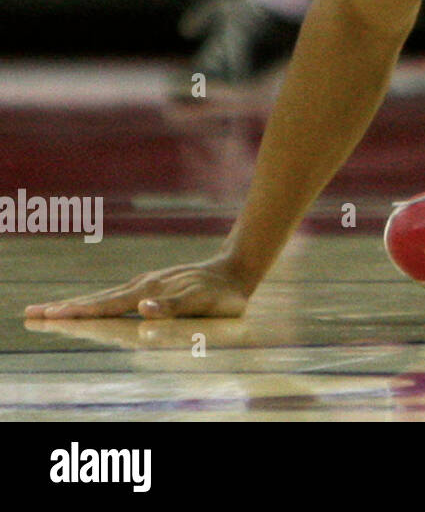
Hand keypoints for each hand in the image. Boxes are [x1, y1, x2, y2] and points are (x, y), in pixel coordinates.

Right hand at [25, 257, 251, 318]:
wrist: (236, 270)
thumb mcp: (204, 302)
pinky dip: (96, 302)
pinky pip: (117, 296)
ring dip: (76, 304)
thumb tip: (144, 308)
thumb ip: (174, 306)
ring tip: (48, 310)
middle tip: (30, 313)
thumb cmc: (222, 294)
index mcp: (149, 294)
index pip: (108, 306)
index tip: (52, 314)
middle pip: (97, 300)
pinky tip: (87, 306)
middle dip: (64, 308)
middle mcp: (143, 288)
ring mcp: (146, 285)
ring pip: (104, 296)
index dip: (80, 312)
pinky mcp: (152, 286)